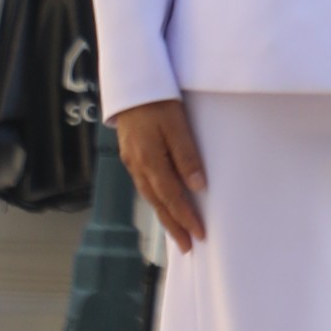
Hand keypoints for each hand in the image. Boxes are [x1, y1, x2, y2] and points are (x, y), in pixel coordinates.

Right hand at [112, 97, 206, 251]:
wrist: (130, 84)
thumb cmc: (157, 100)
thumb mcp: (176, 124)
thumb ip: (186, 155)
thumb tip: (198, 187)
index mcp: (150, 161)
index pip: (172, 197)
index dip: (186, 217)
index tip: (199, 235)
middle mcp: (138, 166)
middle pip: (158, 203)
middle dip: (173, 226)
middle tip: (187, 246)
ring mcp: (132, 162)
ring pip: (150, 196)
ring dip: (164, 215)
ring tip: (176, 232)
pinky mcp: (130, 155)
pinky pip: (144, 185)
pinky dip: (155, 199)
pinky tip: (162, 202)